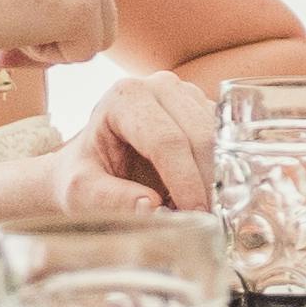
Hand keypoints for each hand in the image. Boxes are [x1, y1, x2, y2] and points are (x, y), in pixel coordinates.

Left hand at [55, 72, 218, 214]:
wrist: (89, 164)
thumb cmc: (82, 174)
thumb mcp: (79, 191)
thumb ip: (108, 199)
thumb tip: (151, 207)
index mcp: (125, 96)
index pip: (166, 140)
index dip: (184, 181)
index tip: (193, 215)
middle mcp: (160, 86)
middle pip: (199, 136)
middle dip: (206, 182)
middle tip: (204, 220)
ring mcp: (186, 94)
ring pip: (219, 138)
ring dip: (217, 178)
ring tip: (201, 211)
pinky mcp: (204, 109)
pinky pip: (226, 141)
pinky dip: (222, 171)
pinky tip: (206, 196)